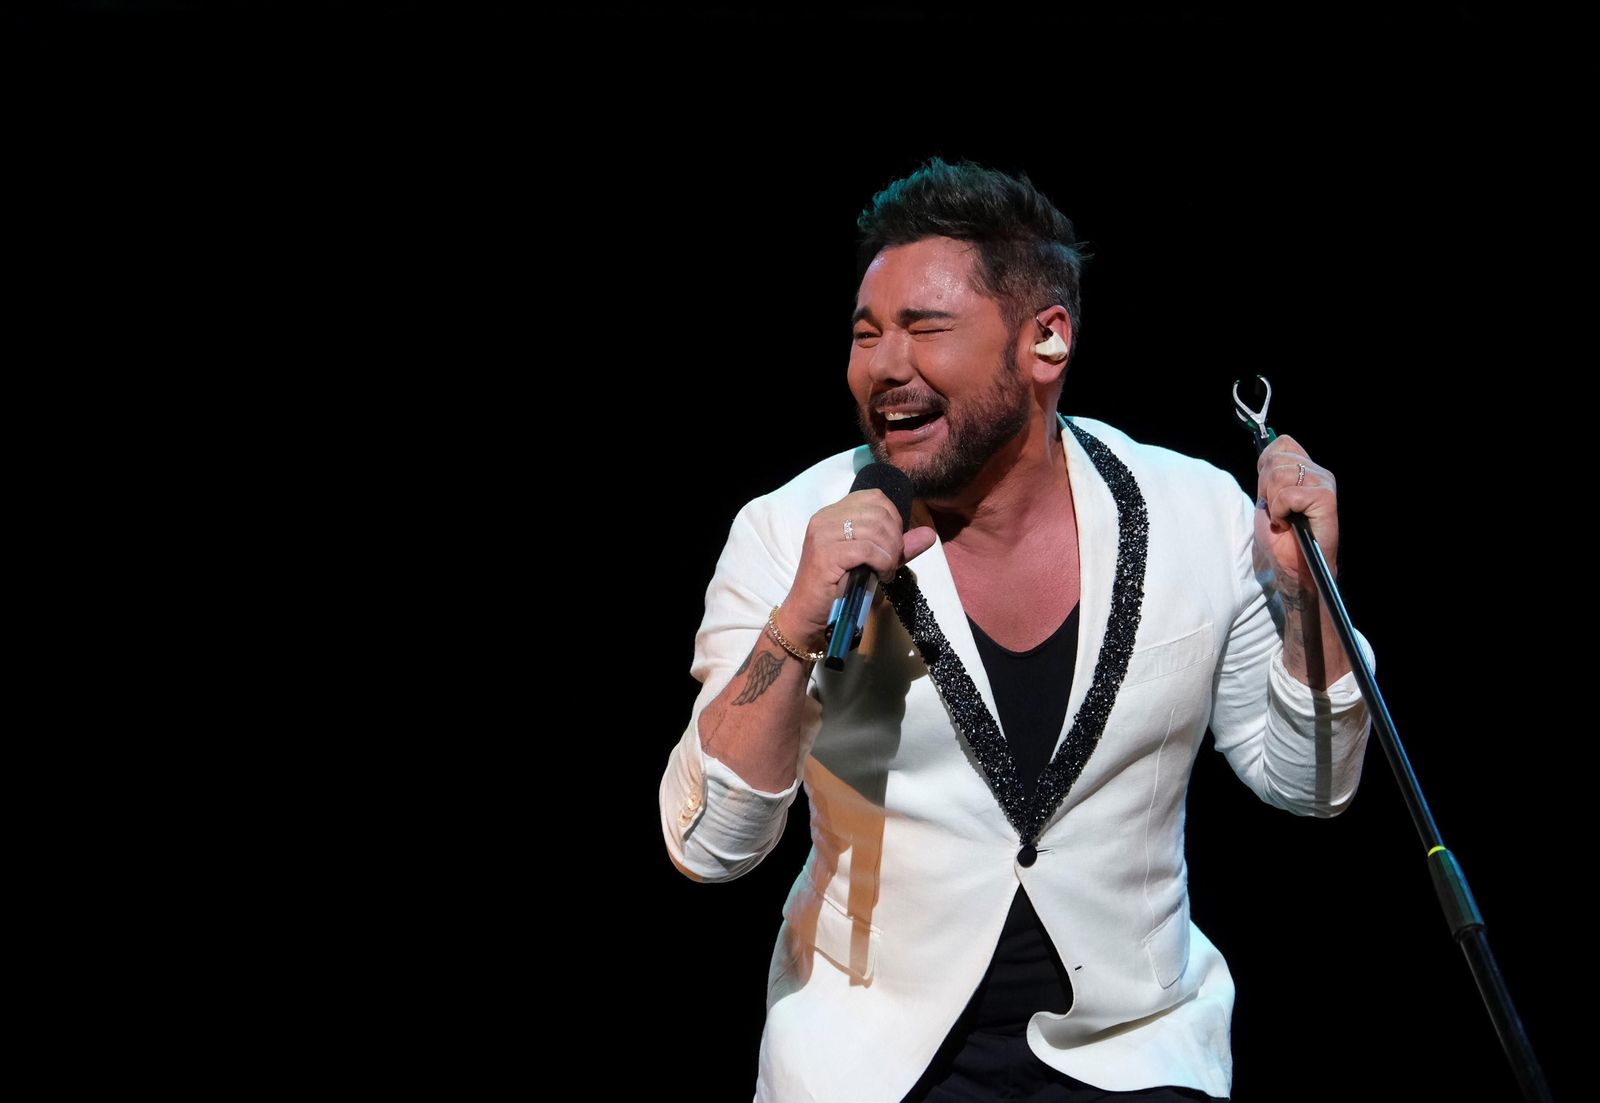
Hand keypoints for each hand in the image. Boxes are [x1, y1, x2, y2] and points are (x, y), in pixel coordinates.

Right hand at [778, 489, 936, 651]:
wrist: (807, 614)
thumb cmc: (837, 588)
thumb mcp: (873, 561)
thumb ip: (899, 546)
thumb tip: (930, 534)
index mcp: (832, 513)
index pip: (874, 497)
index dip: (894, 518)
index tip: (893, 544)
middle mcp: (825, 518)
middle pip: (878, 513)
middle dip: (895, 539)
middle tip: (893, 562)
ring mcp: (823, 534)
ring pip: (875, 530)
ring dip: (890, 553)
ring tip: (887, 571)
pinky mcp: (825, 554)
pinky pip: (868, 550)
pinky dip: (883, 563)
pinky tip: (881, 576)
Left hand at [1254, 435, 1338, 598]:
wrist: (1295, 568)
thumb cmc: (1281, 538)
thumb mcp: (1267, 499)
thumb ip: (1269, 475)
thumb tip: (1265, 454)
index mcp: (1306, 469)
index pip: (1282, 443)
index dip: (1265, 465)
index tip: (1268, 491)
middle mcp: (1319, 473)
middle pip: (1275, 461)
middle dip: (1265, 489)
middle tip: (1278, 510)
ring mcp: (1324, 484)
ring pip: (1279, 477)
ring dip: (1273, 503)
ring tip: (1284, 518)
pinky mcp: (1327, 499)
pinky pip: (1288, 495)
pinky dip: (1280, 512)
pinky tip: (1289, 524)